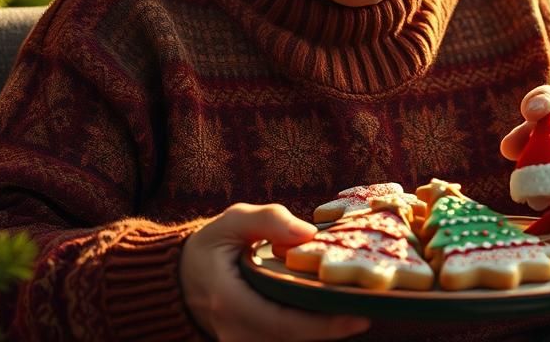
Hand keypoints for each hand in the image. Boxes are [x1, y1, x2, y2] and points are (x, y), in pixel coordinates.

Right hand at [180, 202, 370, 340]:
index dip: (325, 326)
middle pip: (295, 340)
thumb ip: (268, 220)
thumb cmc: (209, 245)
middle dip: (334, 327)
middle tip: (372, 305)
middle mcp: (237, 332)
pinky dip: (311, 327)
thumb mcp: (232, 221)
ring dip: (325, 328)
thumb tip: (308, 232)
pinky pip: (285, 339)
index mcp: (231, 302)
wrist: (177, 278)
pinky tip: (333, 308)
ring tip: (358, 304)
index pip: (285, 325)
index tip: (360, 315)